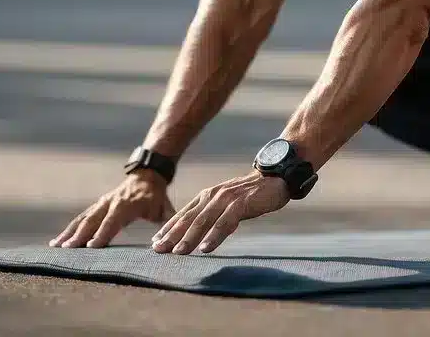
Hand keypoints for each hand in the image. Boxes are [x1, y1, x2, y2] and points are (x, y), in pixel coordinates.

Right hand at [50, 171, 174, 248]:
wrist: (147, 175)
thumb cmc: (156, 196)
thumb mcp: (164, 207)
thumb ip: (165, 221)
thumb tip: (166, 240)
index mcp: (126, 204)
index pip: (113, 221)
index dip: (103, 233)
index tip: (92, 246)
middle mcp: (110, 203)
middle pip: (93, 221)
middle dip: (79, 236)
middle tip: (67, 249)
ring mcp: (101, 204)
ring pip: (82, 220)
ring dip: (69, 233)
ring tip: (56, 247)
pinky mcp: (96, 207)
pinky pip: (80, 218)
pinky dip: (69, 229)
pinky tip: (57, 242)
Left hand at [152, 171, 289, 254]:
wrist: (275, 177)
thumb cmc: (250, 193)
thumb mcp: (226, 203)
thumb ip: (212, 215)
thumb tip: (197, 235)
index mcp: (207, 196)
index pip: (183, 214)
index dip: (168, 228)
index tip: (155, 242)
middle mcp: (213, 196)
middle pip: (189, 219)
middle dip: (172, 235)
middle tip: (158, 250)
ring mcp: (227, 199)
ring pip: (204, 221)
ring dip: (189, 238)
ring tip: (178, 252)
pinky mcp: (241, 203)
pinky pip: (225, 222)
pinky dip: (214, 236)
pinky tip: (206, 248)